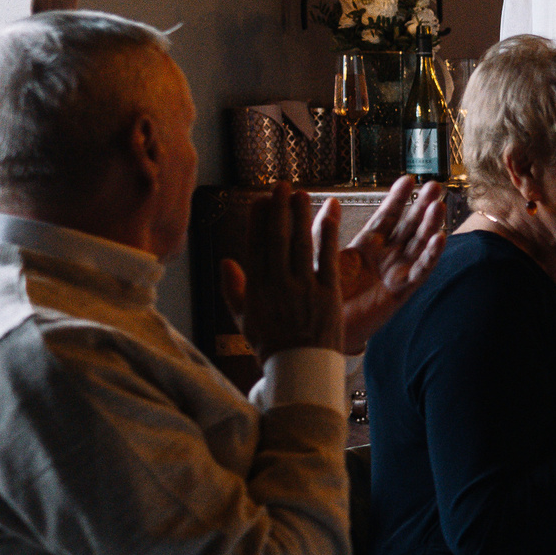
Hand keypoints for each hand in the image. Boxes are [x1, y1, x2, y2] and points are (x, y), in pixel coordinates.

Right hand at [218, 186, 341, 359]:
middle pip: (276, 240)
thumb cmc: (272, 346)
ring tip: (300, 193)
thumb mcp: (243, 320)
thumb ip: (233, 289)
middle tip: (281, 185)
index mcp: (257, 289)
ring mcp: (304, 288)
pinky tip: (330, 214)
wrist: (300, 369)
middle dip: (278, 210)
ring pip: (300, 244)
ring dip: (300, 216)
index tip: (260, 199)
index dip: (257, 220)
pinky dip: (328, 234)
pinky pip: (328, 259)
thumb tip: (225, 261)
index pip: (255, 246)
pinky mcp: (328, 293)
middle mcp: (278, 284)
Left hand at [335, 177, 446, 352]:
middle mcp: (386, 257)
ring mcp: (396, 273)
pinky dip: (430, 256)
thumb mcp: (322, 256)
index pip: (386, 216)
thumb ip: (324, 231)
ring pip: (418, 245)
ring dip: (430, 226)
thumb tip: (330, 200)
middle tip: (435, 186)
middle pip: (408, 227)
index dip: (397, 198)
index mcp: (367, 245)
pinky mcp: (400, 292)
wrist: (326, 329)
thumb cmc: (324, 294)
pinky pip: (419, 272)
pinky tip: (440, 238)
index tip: (408, 178)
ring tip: (439, 205)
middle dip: (422, 206)